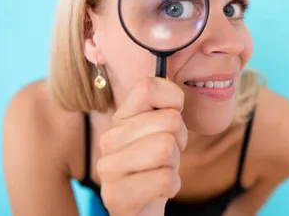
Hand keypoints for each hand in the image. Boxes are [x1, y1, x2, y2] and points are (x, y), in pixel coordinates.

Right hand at [97, 77, 186, 215]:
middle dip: (180, 139)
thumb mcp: (162, 127)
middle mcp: (109, 138)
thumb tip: (174, 84)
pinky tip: (158, 189)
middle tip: (168, 153)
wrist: (141, 206)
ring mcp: (109, 167)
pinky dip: (172, 186)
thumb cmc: (157, 162)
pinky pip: (165, 179)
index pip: (148, 87)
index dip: (173, 99)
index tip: (172, 115)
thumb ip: (165, 103)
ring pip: (166, 148)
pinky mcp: (116, 196)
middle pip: (170, 121)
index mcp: (121, 117)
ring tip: (161, 169)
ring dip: (174, 163)